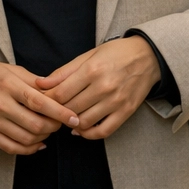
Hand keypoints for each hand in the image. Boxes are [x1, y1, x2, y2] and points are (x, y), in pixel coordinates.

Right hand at [0, 56, 77, 154]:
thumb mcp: (11, 69)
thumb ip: (34, 82)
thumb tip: (57, 92)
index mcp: (8, 85)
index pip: (40, 102)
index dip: (60, 112)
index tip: (74, 118)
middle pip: (35, 125)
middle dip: (54, 127)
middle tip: (61, 123)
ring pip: (26, 139)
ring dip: (44, 138)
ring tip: (49, 130)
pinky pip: (12, 148)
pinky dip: (29, 149)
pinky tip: (38, 144)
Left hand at [35, 37, 160, 139]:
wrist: (148, 56)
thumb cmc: (116, 53)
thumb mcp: (88, 56)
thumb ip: (64, 72)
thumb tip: (41, 83)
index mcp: (92, 70)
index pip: (61, 94)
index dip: (47, 101)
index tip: (41, 103)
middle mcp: (104, 87)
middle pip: (70, 109)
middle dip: (57, 113)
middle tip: (51, 112)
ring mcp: (116, 101)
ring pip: (84, 122)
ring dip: (71, 124)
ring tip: (66, 118)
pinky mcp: (126, 112)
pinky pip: (104, 131)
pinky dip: (89, 134)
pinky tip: (81, 129)